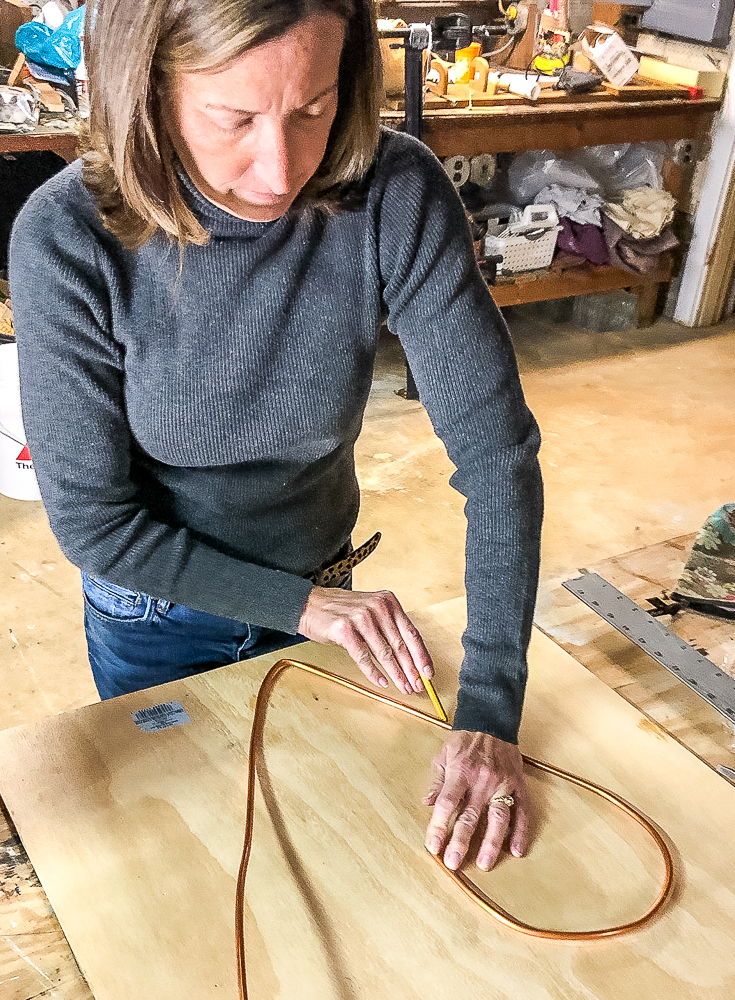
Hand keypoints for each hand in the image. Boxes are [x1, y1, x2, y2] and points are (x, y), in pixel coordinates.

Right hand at [298, 586, 432, 694]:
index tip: (428, 672)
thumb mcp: (370, 610)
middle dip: (411, 669)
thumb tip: (409, 656)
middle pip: (400, 645)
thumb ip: (389, 627)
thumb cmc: (340, 610)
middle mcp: (377, 607)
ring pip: (384, 653)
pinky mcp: (345, 630)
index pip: (411, 632)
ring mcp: (361, 617)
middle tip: (418, 685)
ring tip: (403, 687)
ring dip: (396, 674)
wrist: (309, 604)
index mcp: (388, 601)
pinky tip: (381, 681)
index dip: (421, 655)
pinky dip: (373, 672)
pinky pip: (363, 657)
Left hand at [423, 731, 528, 871]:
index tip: (433, 846)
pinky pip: (522, 811)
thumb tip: (428, 804)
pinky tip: (517, 850)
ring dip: (492, 842)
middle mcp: (482, 780)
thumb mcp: (442, 755)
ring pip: (499, 817)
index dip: (439, 826)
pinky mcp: (518, 785)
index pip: (447, 803)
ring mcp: (503, 784)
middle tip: (454, 862)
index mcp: (460, 772)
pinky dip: (521, 832)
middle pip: (471, 815)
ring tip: (485, 863)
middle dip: (461, 841)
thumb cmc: (464, 740)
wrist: (490, 721)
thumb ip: (436, 781)